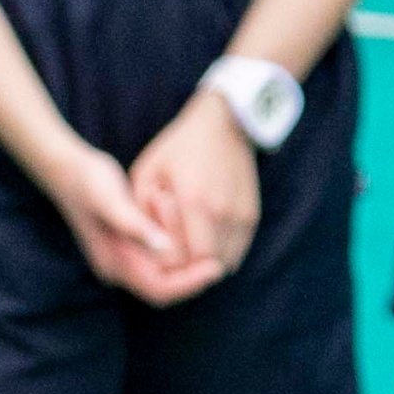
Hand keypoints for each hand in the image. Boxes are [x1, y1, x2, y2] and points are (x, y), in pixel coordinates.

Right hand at [45, 136, 211, 303]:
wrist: (66, 168)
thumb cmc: (88, 180)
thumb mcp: (111, 198)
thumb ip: (135, 225)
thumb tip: (164, 247)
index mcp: (113, 263)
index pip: (160, 289)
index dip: (190, 282)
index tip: (216, 266)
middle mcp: (117, 269)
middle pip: (164, 288)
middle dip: (192, 279)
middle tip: (221, 261)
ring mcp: (121, 260)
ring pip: (163, 278)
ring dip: (187, 269)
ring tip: (214, 252)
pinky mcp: (126, 248)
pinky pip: (158, 263)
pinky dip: (178, 257)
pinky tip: (196, 240)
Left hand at [124, 92, 265, 301]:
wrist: (223, 123)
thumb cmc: (176, 148)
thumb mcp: (146, 172)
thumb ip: (140, 212)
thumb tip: (142, 250)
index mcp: (194, 200)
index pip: (185, 260)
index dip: (170, 265)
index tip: (158, 251)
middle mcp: (223, 211)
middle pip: (206, 267)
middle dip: (187, 269)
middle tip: (171, 258)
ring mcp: (241, 215)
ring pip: (225, 264)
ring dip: (205, 265)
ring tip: (186, 249)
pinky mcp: (252, 216)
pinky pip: (237, 252)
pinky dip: (220, 255)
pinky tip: (203, 240)